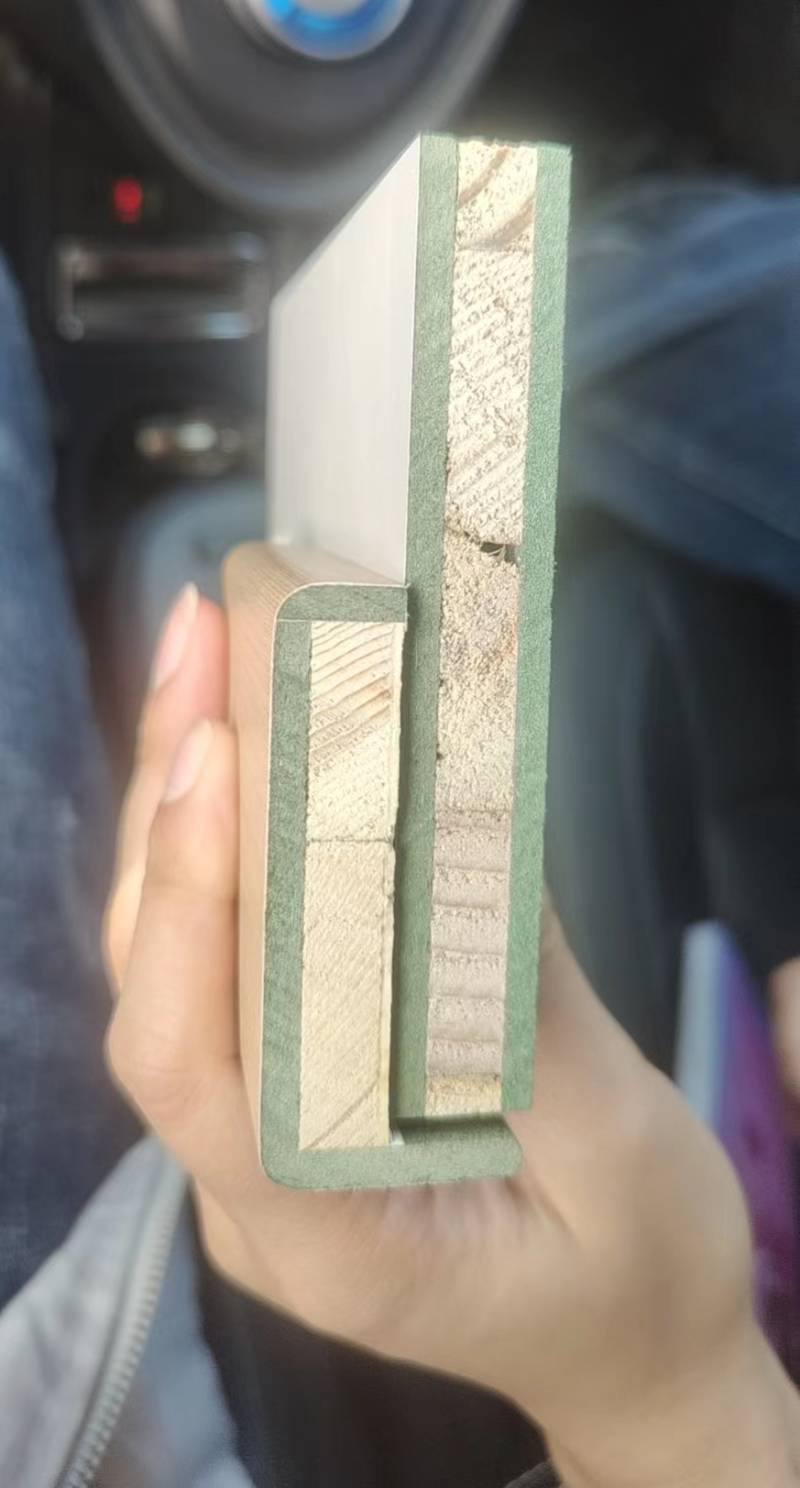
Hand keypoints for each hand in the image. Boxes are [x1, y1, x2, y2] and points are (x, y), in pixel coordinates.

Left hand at [105, 591, 799, 1487]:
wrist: (639, 1351)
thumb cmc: (640, 1278)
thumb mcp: (620, 1159)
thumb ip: (531, 1016)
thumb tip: (461, 835)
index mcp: (323, 1235)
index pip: (195, 1068)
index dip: (186, 908)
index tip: (214, 757)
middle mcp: (252, 1186)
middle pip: (161, 987)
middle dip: (169, 807)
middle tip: (203, 640)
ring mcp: (257, 1137)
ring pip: (176, 960)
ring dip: (182, 802)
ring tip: (210, 651)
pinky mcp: (286, 1087)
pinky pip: (227, 957)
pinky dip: (228, 840)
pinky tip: (248, 738)